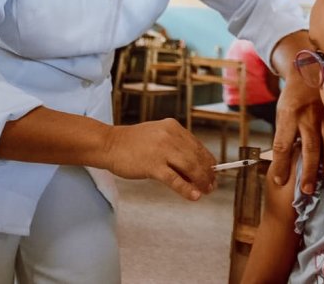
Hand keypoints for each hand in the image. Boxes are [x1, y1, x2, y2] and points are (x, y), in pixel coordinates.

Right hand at [102, 118, 216, 199]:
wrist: (109, 144)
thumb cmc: (133, 143)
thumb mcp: (158, 136)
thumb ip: (176, 147)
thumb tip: (195, 167)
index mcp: (173, 127)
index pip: (198, 146)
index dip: (208, 161)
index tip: (214, 172)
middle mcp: (170, 136)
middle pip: (197, 157)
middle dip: (207, 173)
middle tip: (212, 185)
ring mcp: (161, 150)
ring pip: (190, 167)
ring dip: (201, 181)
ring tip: (206, 191)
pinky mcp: (152, 166)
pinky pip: (175, 180)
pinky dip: (187, 189)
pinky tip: (194, 196)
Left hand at [271, 76, 323, 194]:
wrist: (309, 70)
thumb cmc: (293, 97)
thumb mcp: (282, 113)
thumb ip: (286, 136)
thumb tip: (285, 163)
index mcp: (288, 116)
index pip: (282, 145)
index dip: (280, 164)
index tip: (280, 181)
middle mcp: (307, 116)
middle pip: (308, 147)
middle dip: (309, 170)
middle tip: (308, 189)